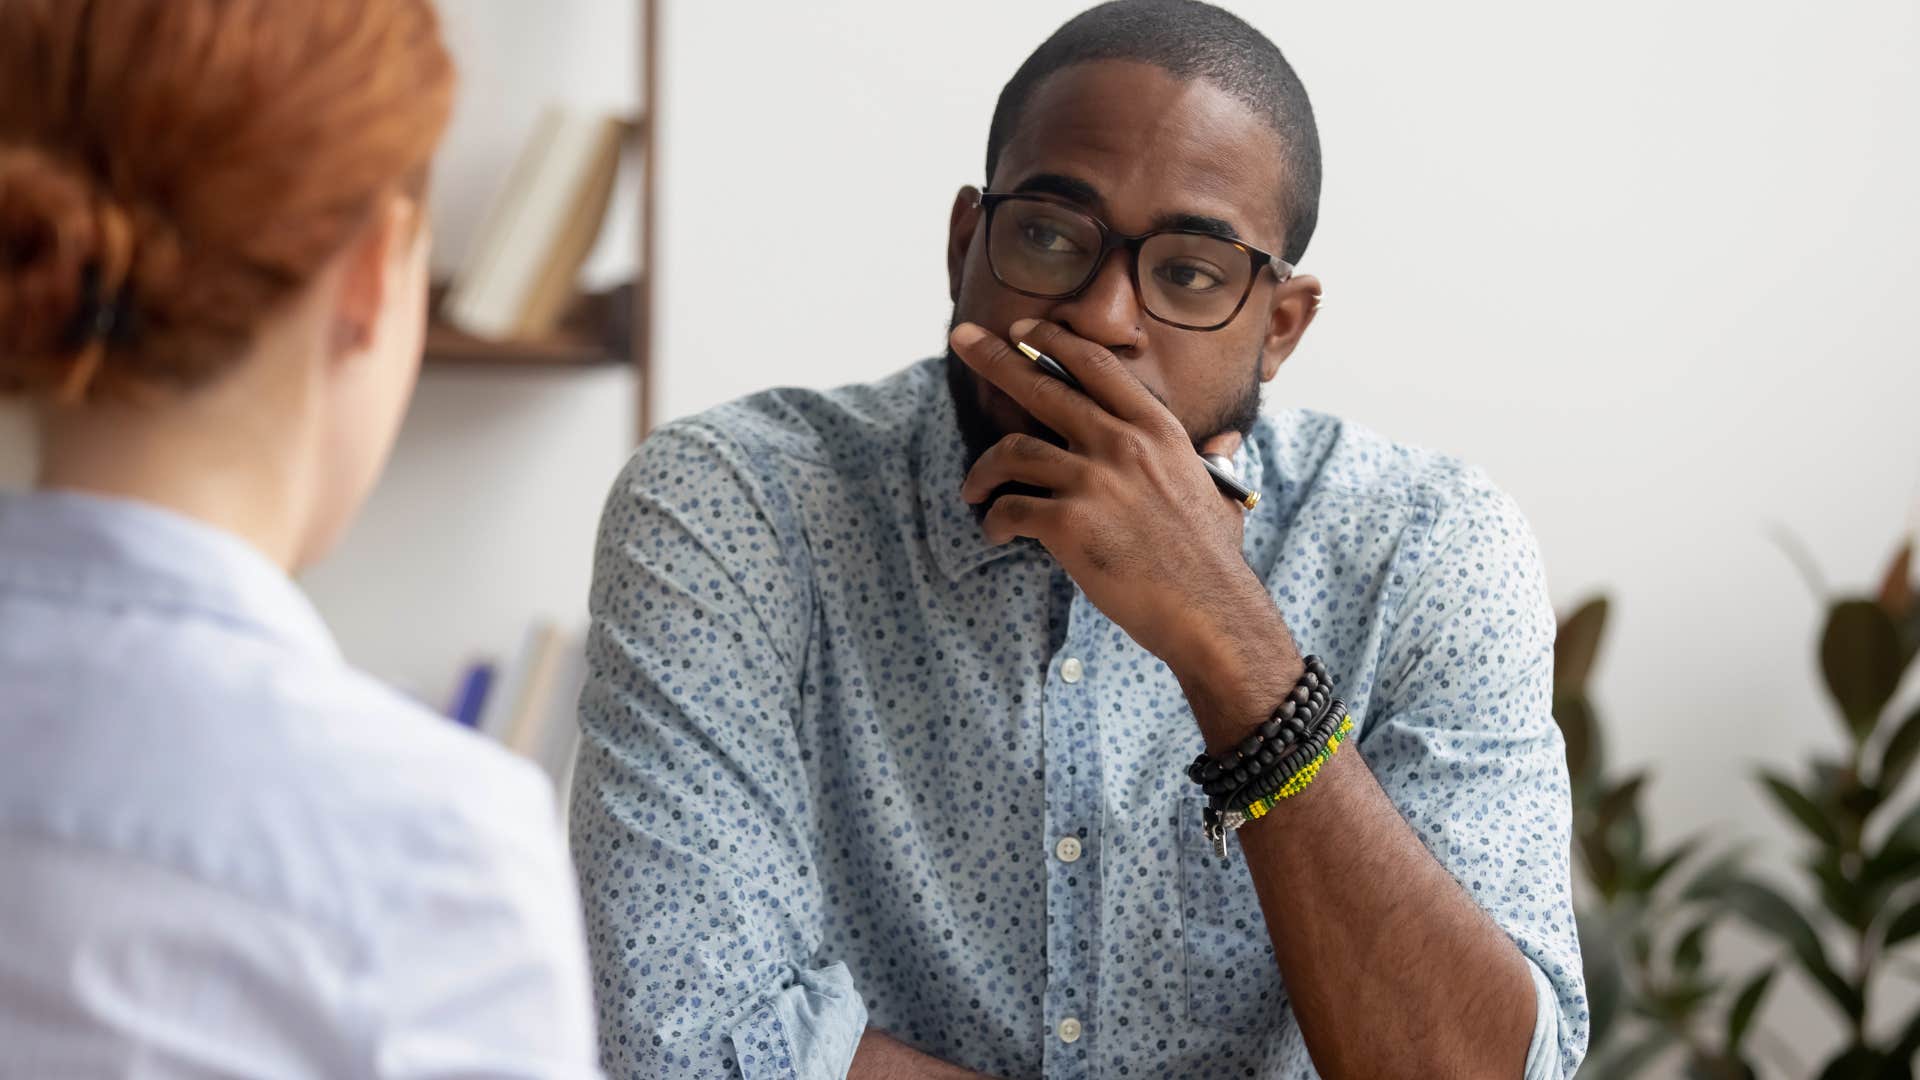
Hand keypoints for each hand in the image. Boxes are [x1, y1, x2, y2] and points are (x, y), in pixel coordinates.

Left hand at [948, 317, 1281, 680]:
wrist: (1209, 610)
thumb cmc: (1212, 559)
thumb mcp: (1216, 490)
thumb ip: (1208, 460)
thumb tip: (1223, 444)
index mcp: (1156, 429)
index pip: (1096, 365)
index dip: (1054, 341)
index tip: (1023, 329)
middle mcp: (1121, 444)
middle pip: (1041, 387)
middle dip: (994, 358)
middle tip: (962, 340)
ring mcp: (1092, 481)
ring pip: (1012, 451)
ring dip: (982, 470)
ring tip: (973, 490)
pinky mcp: (1068, 524)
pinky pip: (1009, 510)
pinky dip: (993, 520)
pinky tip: (994, 534)